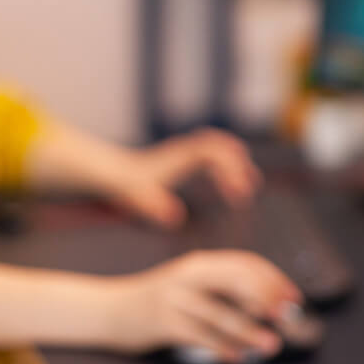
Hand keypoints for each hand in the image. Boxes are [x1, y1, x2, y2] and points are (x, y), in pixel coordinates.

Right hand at [106, 250, 301, 363]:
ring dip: (249, 330)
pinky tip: (236, 358)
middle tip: (289, 316)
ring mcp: (173, 297)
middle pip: (237, 281)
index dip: (273, 278)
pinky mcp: (161, 322)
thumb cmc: (157, 299)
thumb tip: (263, 302)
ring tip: (270, 345)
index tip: (293, 296)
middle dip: (267, 298)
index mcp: (200, 262)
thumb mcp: (189, 283)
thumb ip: (221, 287)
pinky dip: (221, 348)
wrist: (107, 310)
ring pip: (220, 313)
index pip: (245, 263)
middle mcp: (188, 275)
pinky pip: (199, 336)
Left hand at [114, 129, 262, 227]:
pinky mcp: (184, 156)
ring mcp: (186, 150)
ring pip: (217, 145)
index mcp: (181, 157)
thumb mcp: (138, 197)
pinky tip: (226, 178)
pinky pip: (211, 151)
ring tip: (248, 180)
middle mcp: (186, 149)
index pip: (214, 155)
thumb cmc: (127, 186)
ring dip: (234, 159)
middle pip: (220, 146)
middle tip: (251, 186)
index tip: (239, 195)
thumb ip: (153, 205)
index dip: (230, 170)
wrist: (113, 173)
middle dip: (238, 165)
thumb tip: (175, 218)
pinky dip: (225, 160)